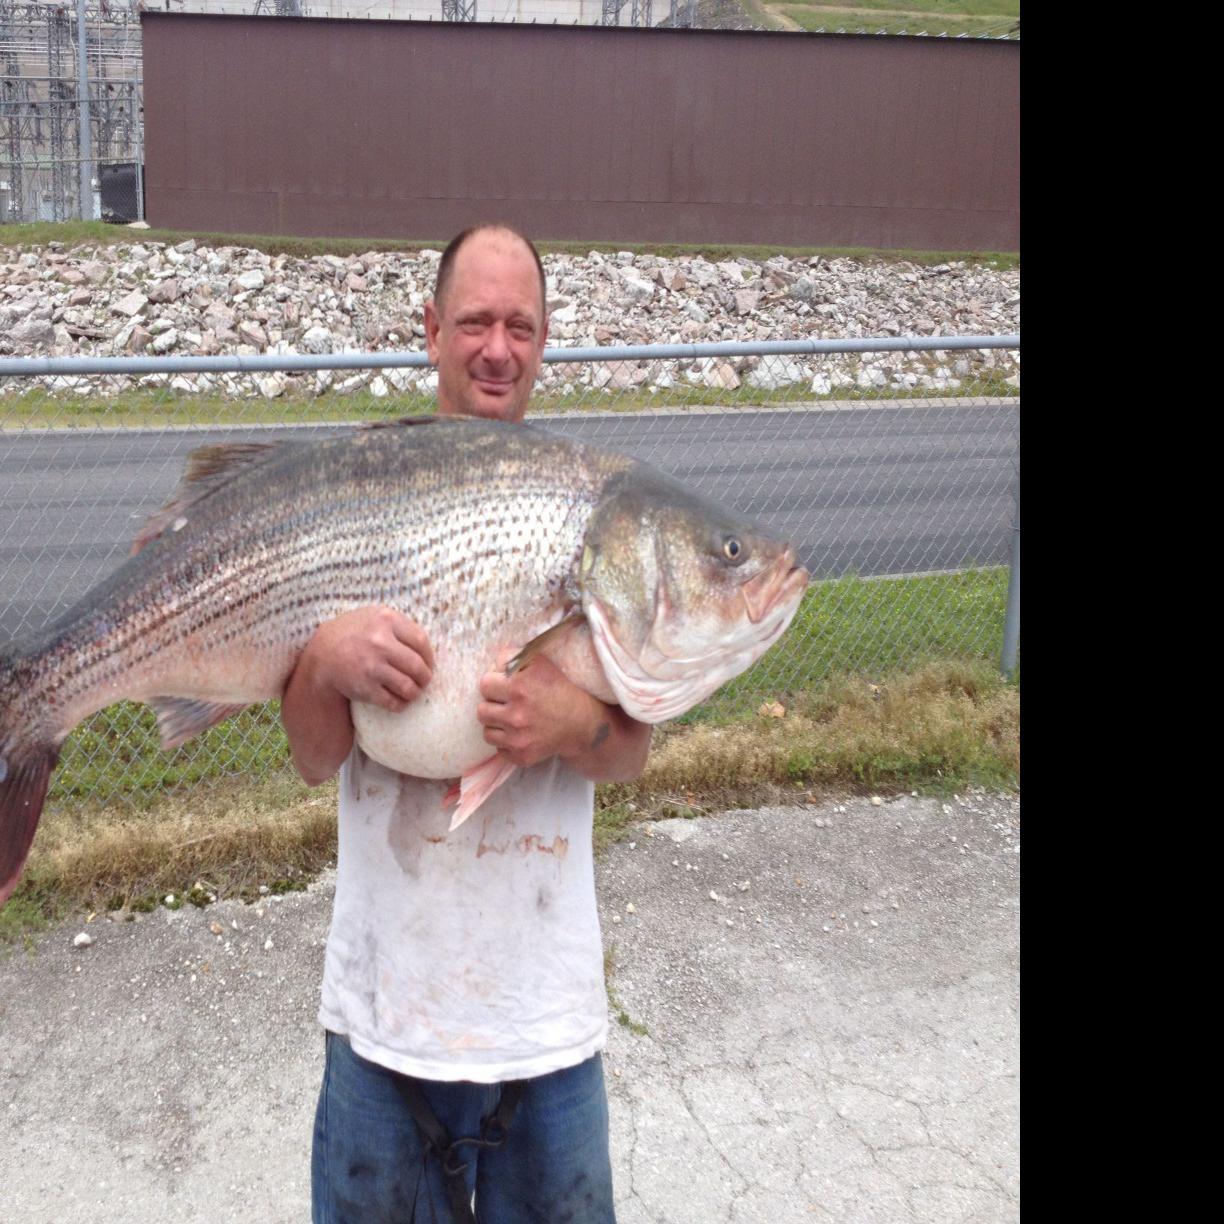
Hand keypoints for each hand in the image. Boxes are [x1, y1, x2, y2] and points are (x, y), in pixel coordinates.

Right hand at [300, 606, 433, 711]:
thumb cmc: (352, 634)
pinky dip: (400, 705)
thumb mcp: (373, 617)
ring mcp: (372, 666)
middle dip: (425, 677)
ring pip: (408, 686)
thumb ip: (398, 625)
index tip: (428, 663)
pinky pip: (392, 702)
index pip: (420, 641)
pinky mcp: (365, 687)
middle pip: (417, 666)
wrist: (322, 656)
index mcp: (386, 620)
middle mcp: (380, 642)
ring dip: (414, 693)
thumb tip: (426, 645)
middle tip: (424, 680)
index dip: (428, 656)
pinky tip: (399, 702)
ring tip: (413, 692)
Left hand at [476, 653, 592, 768]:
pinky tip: (521, 734)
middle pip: (481, 710)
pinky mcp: (521, 756)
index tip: (505, 687)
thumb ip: (510, 657)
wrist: (580, 723)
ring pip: (487, 732)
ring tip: (514, 720)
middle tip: (509, 704)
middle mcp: (517, 714)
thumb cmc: (557, 689)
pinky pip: (498, 749)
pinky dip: (507, 743)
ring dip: (498, 725)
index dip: (494, 684)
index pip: (484, 684)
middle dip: (494, 706)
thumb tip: (491, 667)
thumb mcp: (539, 663)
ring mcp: (519, 738)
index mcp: (520, 687)